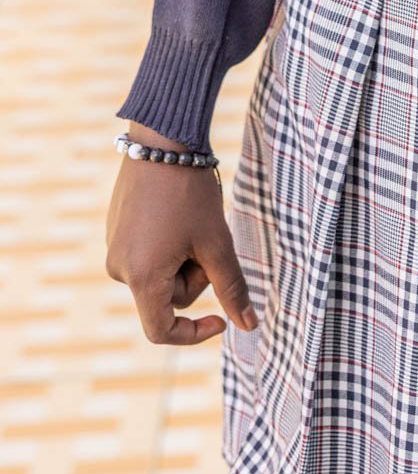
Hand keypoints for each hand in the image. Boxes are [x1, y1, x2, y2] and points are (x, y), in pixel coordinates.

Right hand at [105, 123, 256, 344]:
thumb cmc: (190, 193)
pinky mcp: (116, 230)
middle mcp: (119, 268)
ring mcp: (114, 248)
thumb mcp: (216, 242)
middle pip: (168, 296)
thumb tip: (248, 326)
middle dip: (195, 274)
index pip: (161, 330)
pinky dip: (169, 243)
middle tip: (207, 237)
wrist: (163, 140)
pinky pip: (148, 253)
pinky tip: (176, 211)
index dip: (193, 333)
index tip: (221, 319)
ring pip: (161, 273)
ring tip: (191, 220)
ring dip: (183, 257)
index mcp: (140, 277)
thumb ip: (232, 287)